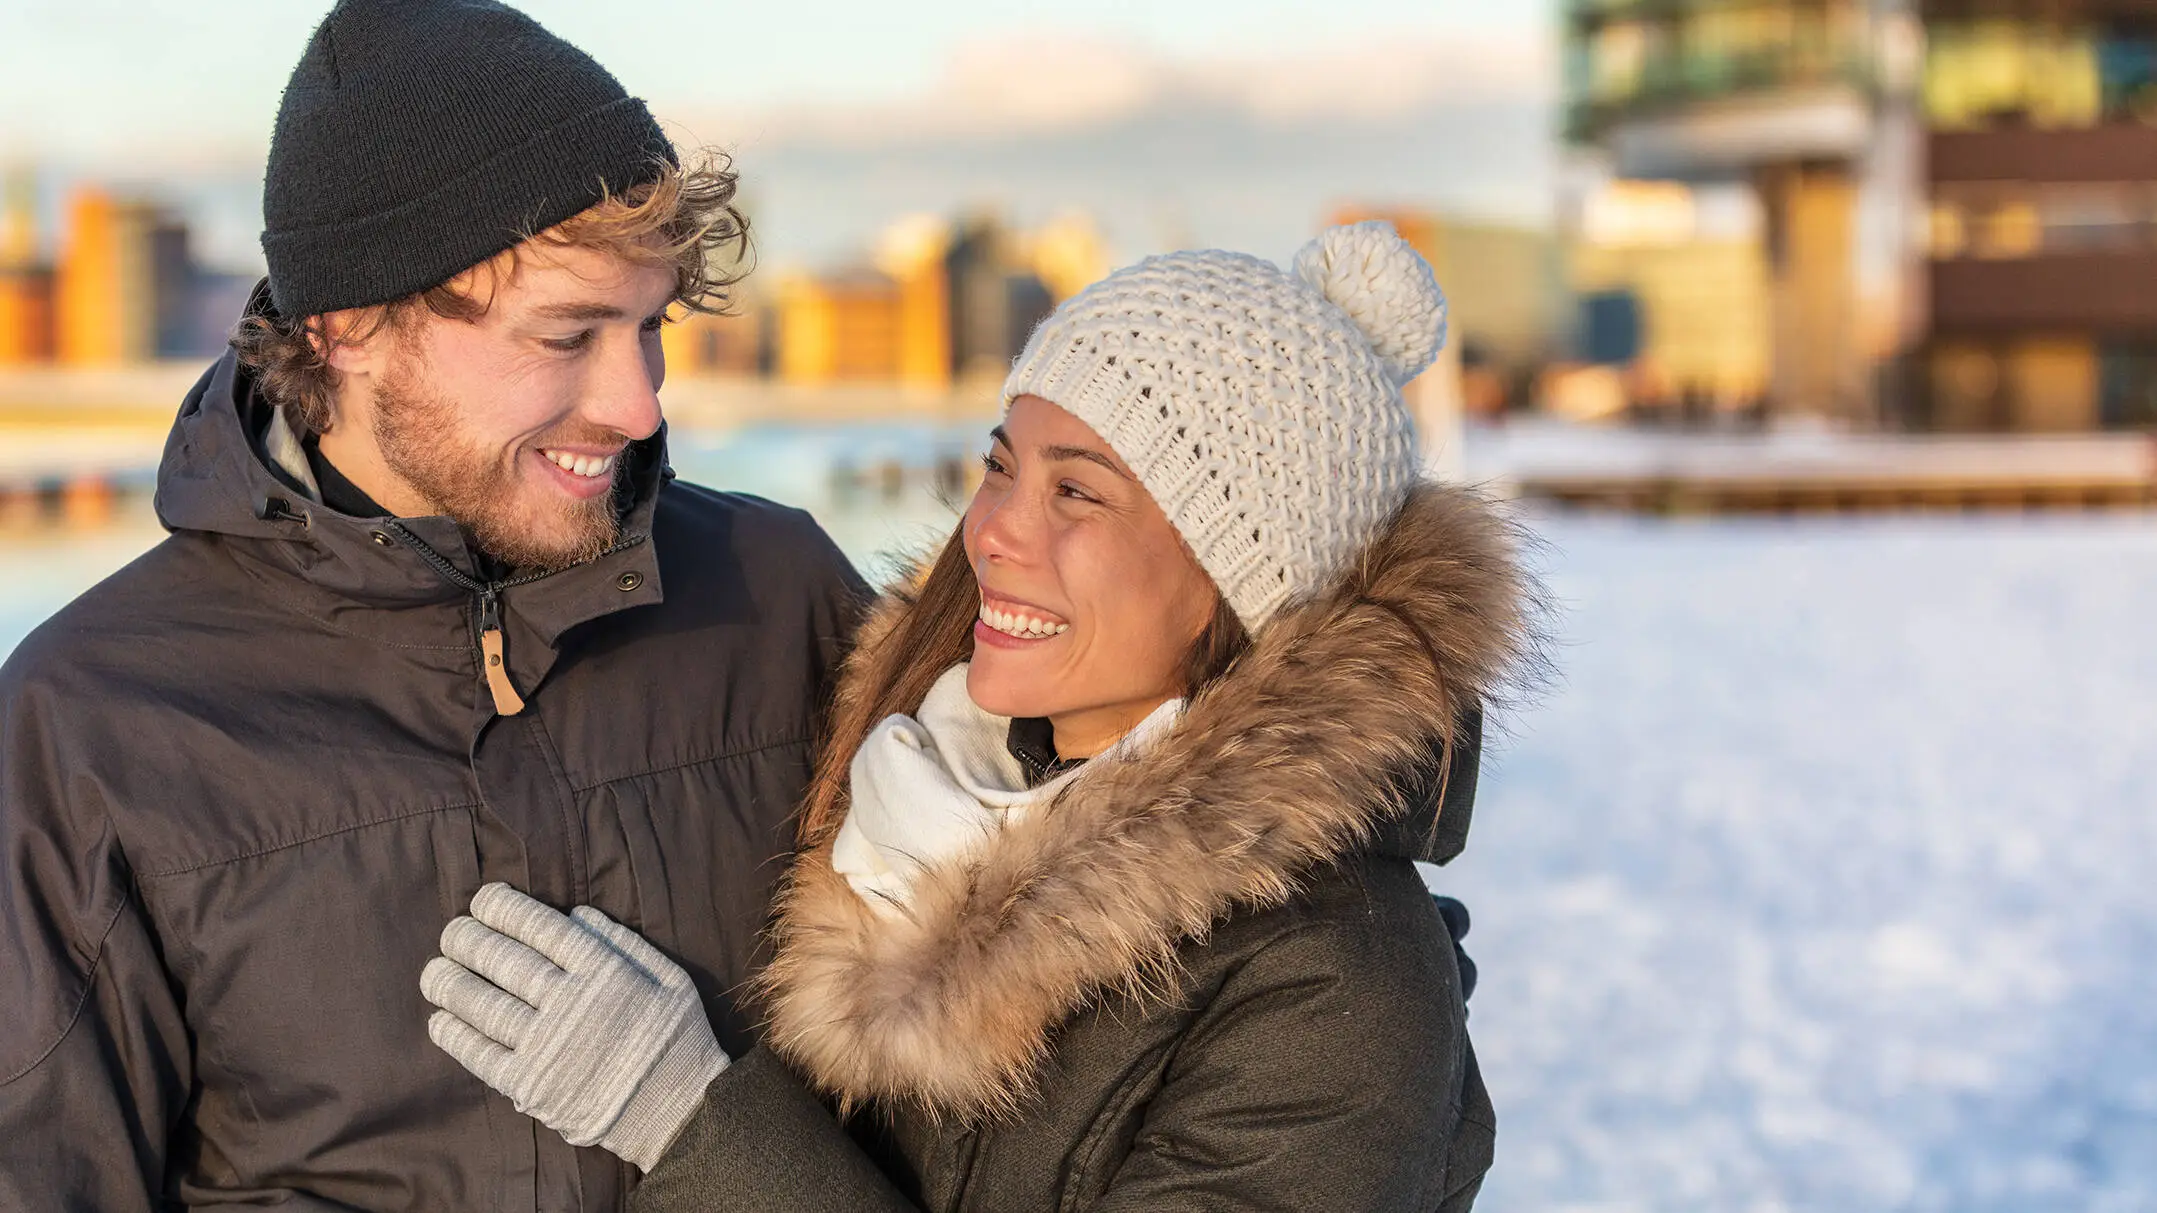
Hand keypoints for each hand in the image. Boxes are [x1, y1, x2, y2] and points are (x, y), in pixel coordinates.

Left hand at [420, 883, 728, 1170]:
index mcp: (604, 971)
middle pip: (502, 960)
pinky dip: (455, 1035)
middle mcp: (569, 1003)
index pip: (539, 927)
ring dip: (450, 983)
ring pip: (482, 1004)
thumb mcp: (671, 979)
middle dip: (468, 939)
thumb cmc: (677, 1040)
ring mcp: (545, 1046)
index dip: (503, 909)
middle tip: (452, 932)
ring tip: (434, 971)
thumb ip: (626, 943)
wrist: (677, 1114)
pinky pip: (480, 1054)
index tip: (482, 901)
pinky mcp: (530, 1085)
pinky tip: (441, 1020)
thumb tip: (576, 913)